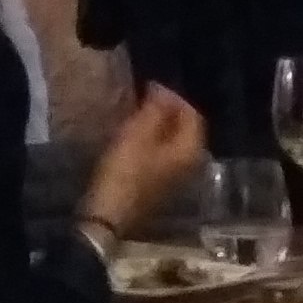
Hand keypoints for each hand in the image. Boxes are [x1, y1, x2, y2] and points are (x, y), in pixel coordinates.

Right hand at [79, 80, 207, 243]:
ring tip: (139, 113)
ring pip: (175, 144)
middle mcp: (191, 165)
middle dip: (168, 111)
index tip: (150, 86)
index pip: (193, 115)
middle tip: (145, 98)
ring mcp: (177, 179)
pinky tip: (136, 137)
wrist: (108, 215)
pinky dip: (154, 142)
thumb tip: (162, 91)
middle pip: (186, 130)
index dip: (174, 97)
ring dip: (160, 126)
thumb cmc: (125, 171)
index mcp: (190, 151)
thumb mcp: (138, 134)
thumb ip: (155, 110)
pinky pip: (164, 156)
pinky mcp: (161, 187)